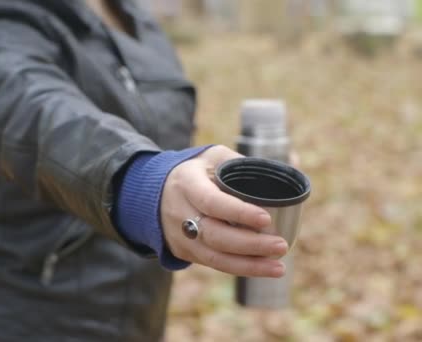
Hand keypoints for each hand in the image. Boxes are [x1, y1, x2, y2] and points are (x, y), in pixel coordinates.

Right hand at [160, 145, 287, 277]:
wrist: (154, 192)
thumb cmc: (197, 171)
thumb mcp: (214, 157)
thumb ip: (245, 162)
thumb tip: (292, 164)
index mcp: (187, 183)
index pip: (211, 201)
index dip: (238, 212)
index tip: (266, 219)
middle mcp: (180, 211)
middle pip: (214, 234)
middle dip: (249, 244)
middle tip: (281, 245)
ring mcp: (180, 235)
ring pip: (214, 256)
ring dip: (249, 264)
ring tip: (279, 266)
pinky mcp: (184, 251)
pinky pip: (214, 263)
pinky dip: (241, 268)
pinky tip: (265, 269)